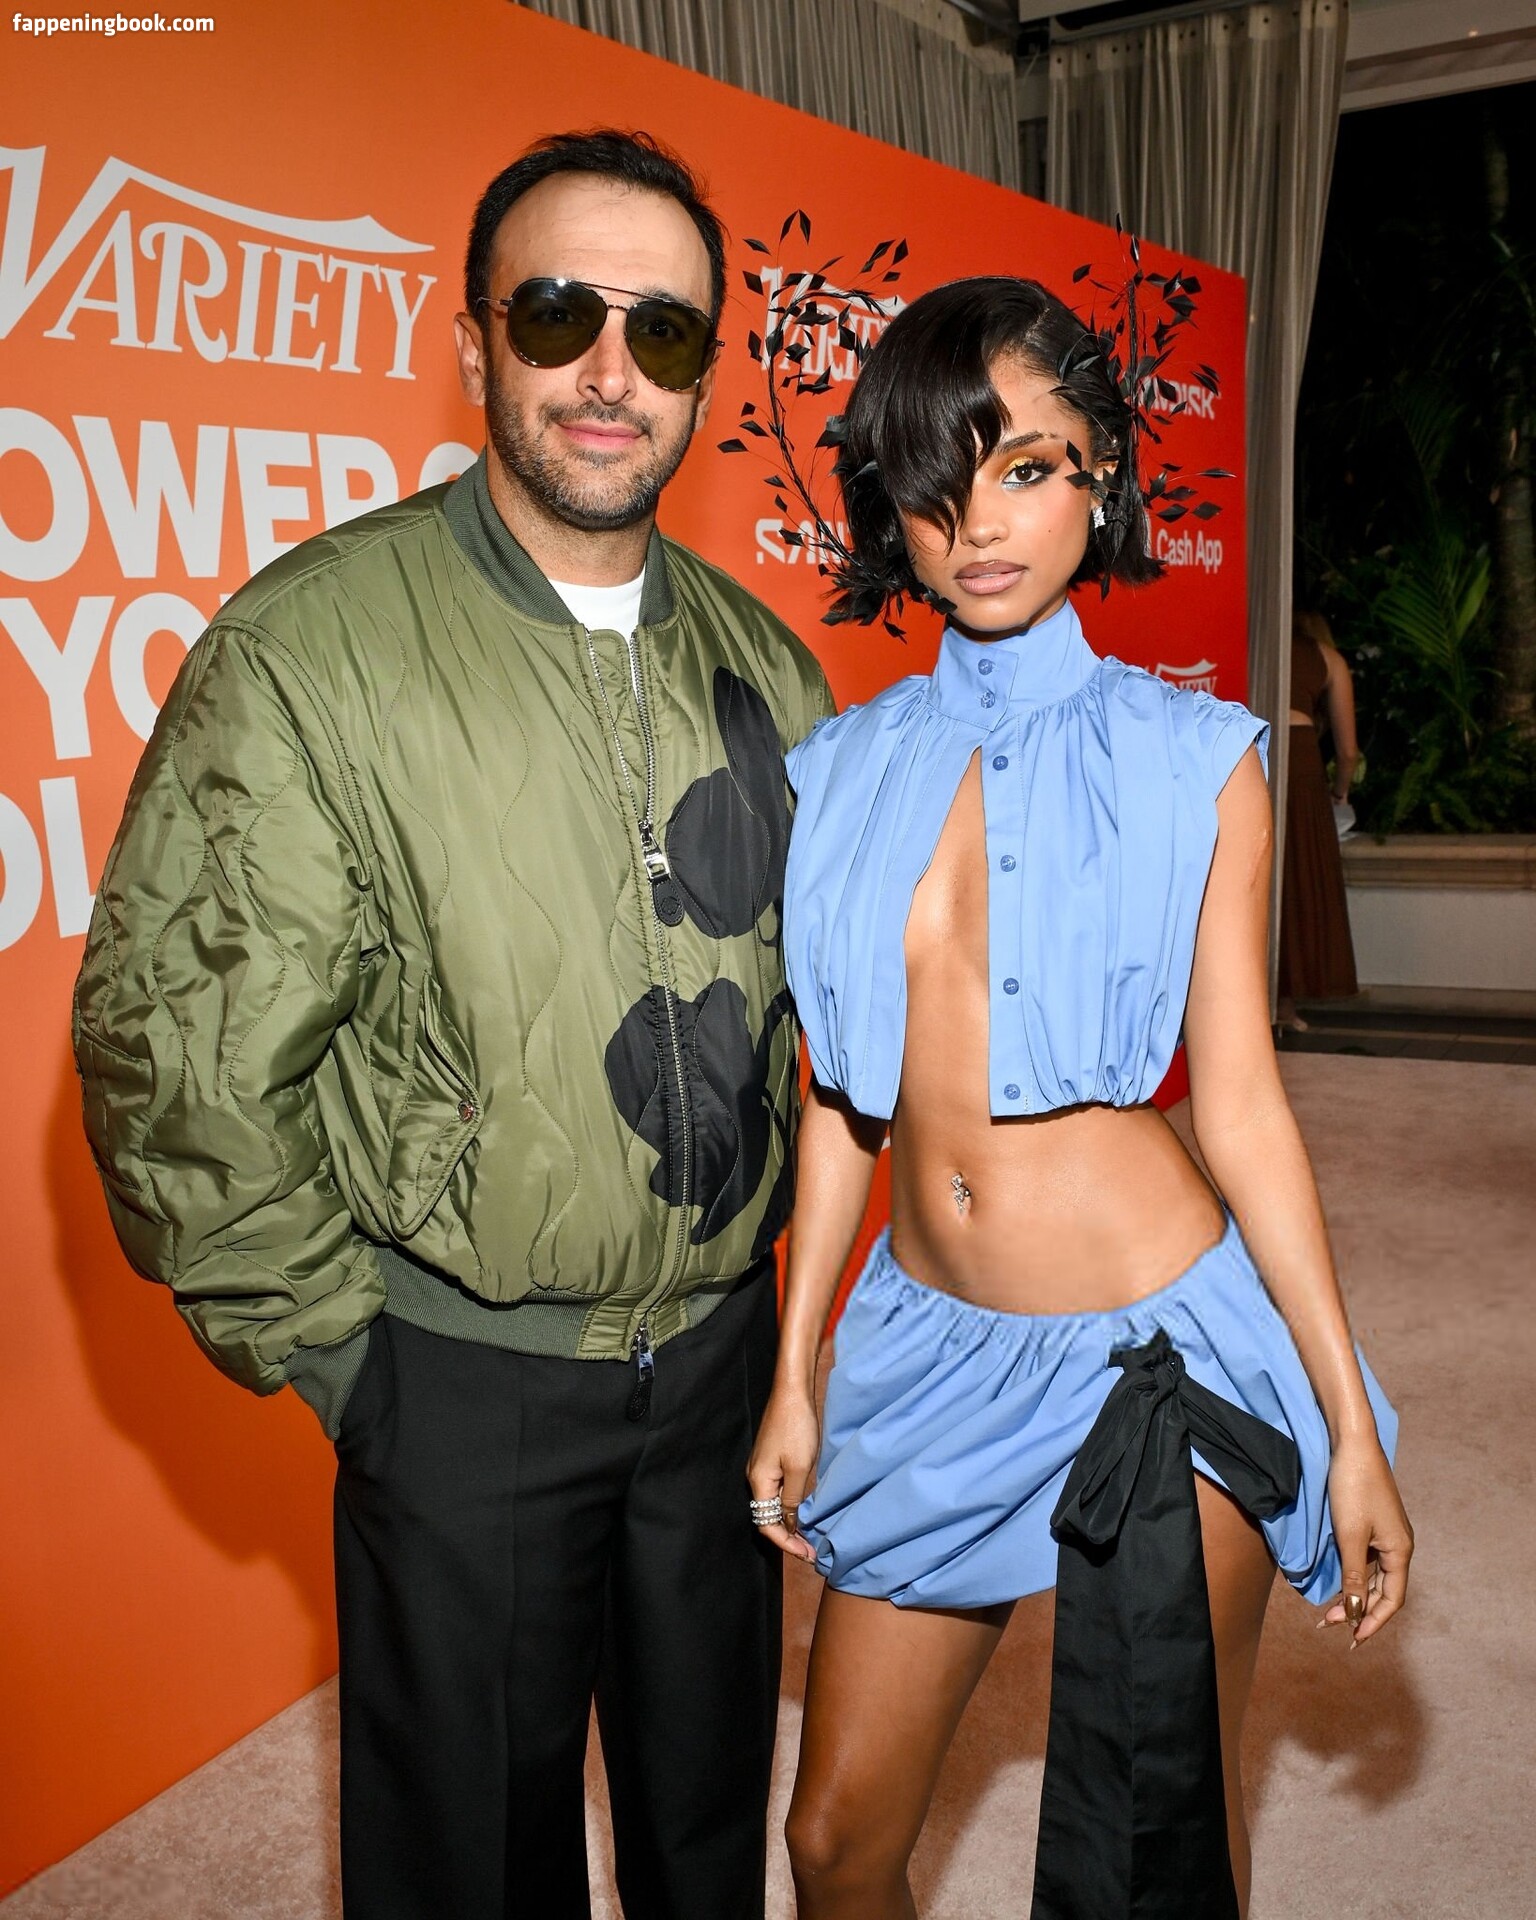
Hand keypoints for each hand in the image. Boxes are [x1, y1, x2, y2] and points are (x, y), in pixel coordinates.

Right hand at [747, 1381, 821, 1562]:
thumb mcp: (799, 1468)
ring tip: (810, 1535)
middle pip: (767, 1517)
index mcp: (759, 1481)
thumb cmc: (796, 1427)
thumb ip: (793, 1500)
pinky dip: (790, 1505)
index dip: (786, 1543)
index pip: (766, 1525)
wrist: (792, 1391)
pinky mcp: (772, 1458)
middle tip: (811, 1550)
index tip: (807, 1554)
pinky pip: (778, 1490)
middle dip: (788, 1537)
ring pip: (774, 1504)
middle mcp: (756, 1477)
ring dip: (790, 1522)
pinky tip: (805, 1509)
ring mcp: (763, 1467)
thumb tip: (790, 1525)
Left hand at [1317, 1434, 1412, 1647]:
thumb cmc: (1352, 1487)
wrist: (1352, 1444)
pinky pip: (1366, 1560)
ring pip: (1373, 1576)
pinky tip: (1337, 1582)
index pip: (1391, 1600)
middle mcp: (1399, 1546)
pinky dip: (1352, 1575)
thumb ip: (1353, 1576)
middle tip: (1330, 1625)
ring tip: (1330, 1611)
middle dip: (1359, 1611)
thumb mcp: (1350, 1535)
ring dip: (1354, 1595)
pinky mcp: (1373, 1524)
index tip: (1353, 1640)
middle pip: (1383, 1591)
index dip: (1373, 1622)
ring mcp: (1387, 1534)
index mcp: (1400, 1551)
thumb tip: (1355, 1612)